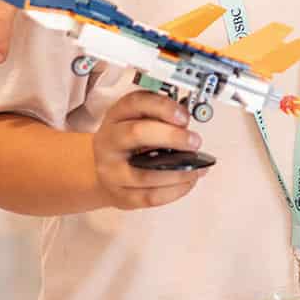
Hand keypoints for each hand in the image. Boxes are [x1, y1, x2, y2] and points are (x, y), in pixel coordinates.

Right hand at [93, 91, 207, 209]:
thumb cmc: (127, 143)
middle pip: (137, 133)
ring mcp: (111, 170)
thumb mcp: (137, 120)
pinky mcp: (119, 195)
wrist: (102, 171)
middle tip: (195, 141)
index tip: (184, 116)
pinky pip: (149, 196)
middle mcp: (109, 141)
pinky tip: (188, 182)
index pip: (136, 103)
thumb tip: (188, 128)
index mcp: (116, 116)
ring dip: (178, 171)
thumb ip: (159, 118)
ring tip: (197, 168)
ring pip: (145, 173)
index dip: (163, 107)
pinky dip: (174, 190)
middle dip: (172, 137)